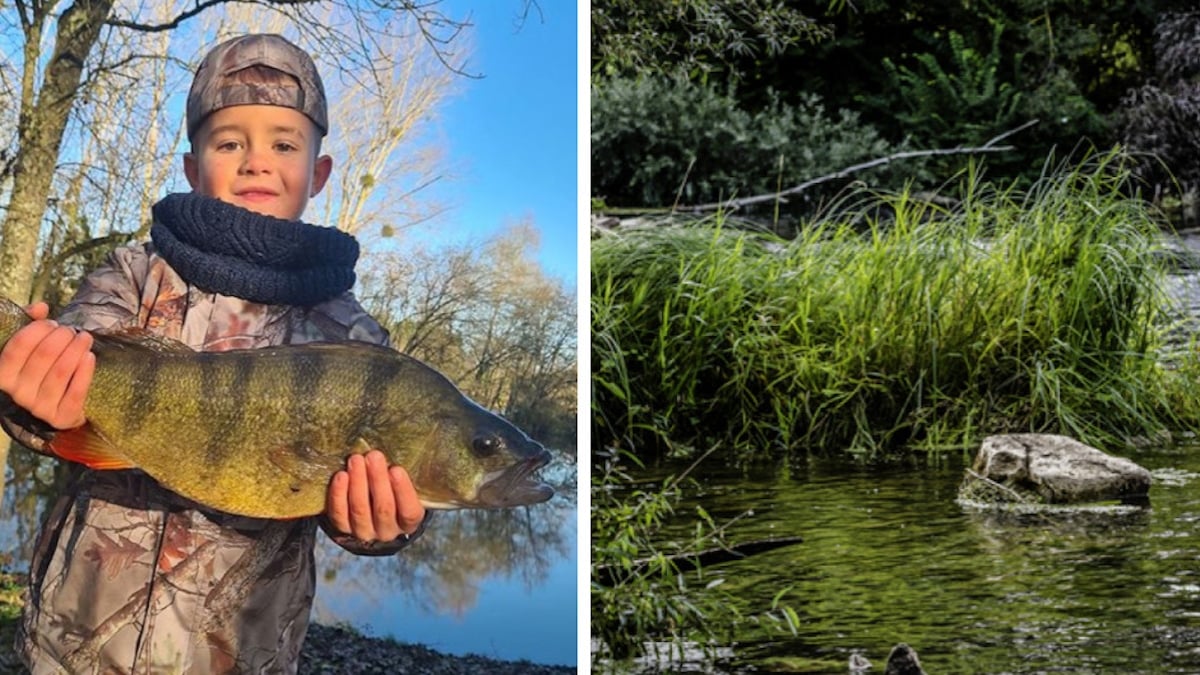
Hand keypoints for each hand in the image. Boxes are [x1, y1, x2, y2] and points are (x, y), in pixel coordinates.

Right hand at [0, 302, 93, 429]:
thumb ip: (29, 324)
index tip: (52, 323)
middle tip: (71, 331)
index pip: (17, 348)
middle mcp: (18, 393)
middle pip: (43, 356)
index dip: (37, 330)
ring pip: (61, 371)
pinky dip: (85, 371)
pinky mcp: (61, 417)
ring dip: (77, 349)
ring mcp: (39, 408)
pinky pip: (76, 392)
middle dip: (62, 337)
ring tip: (85, 338)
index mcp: (3, 375)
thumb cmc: (40, 369)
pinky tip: (90, 356)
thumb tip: (40, 307)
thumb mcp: (28, 348)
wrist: (55, 406)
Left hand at [326, 450, 424, 541]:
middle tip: (374, 456)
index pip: (409, 512)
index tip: (396, 469)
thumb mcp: (403, 487)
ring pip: (359, 510)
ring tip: (356, 460)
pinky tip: (341, 475)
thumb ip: (401, 476)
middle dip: (377, 479)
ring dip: (358, 482)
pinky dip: (339, 493)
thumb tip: (396, 452)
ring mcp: (364, 531)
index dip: (403, 491)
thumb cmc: (392, 492)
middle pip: (383, 508)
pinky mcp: (343, 528)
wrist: (370, 510)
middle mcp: (387, 531)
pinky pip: (339, 513)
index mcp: (408, 523)